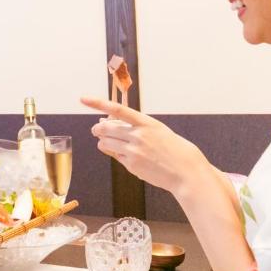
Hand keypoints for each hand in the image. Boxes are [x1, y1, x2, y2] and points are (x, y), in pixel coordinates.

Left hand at [80, 96, 209, 197]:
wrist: (185, 171)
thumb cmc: (173, 148)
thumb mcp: (156, 130)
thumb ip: (134, 126)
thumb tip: (109, 121)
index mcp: (146, 123)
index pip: (117, 109)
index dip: (98, 103)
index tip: (84, 99)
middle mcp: (138, 135)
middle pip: (105, 128)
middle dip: (97, 128)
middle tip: (96, 129)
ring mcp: (133, 151)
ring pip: (105, 143)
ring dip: (103, 141)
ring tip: (107, 141)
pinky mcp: (131, 165)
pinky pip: (115, 156)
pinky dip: (115, 153)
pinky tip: (125, 154)